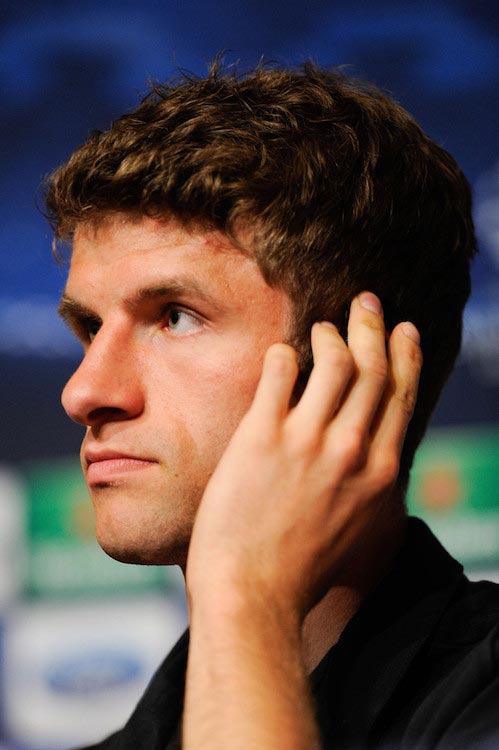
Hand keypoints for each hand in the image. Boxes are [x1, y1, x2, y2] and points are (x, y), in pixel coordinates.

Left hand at [186, 292, 421, 621]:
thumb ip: (378, 492)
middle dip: (373, 326)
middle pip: (373, 368)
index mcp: (380, 472)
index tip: (404, 329)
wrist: (252, 593)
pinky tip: (282, 352)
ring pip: (334, 363)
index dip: (405, 354)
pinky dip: (285, 354)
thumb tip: (383, 461)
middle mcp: (351, 450)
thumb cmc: (304, 571)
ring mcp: (307, 441)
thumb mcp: (363, 533)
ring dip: (332, 334)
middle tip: (367, 302)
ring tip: (322, 325)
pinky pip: (280, 373)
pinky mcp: (261, 437)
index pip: (400, 395)